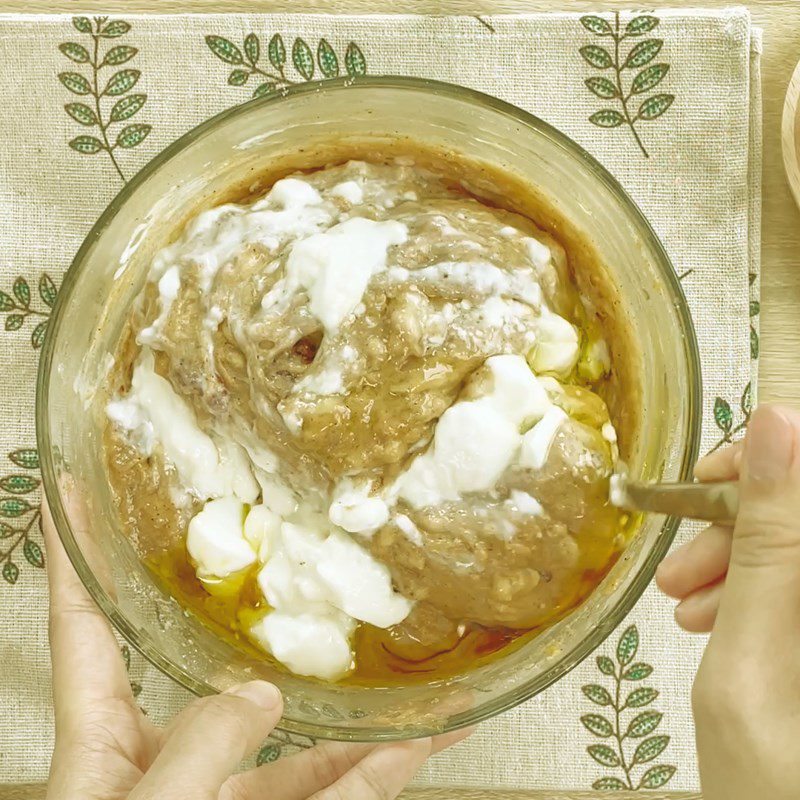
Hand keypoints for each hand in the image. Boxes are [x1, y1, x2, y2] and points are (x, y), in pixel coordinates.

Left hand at [42, 502, 471, 799]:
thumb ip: (195, 750)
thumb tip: (259, 694)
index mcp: (101, 745)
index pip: (87, 629)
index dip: (81, 560)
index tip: (78, 492)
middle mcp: (165, 764)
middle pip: (219, 680)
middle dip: (264, 631)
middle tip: (299, 576)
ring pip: (293, 749)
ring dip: (352, 720)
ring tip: (406, 676)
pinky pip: (327, 798)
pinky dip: (373, 777)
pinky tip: (415, 746)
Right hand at [656, 405, 799, 799]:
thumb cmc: (768, 784)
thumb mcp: (752, 655)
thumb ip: (770, 541)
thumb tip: (777, 424)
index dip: (770, 460)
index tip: (707, 475)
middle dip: (740, 526)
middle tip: (679, 568)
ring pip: (794, 550)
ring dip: (738, 563)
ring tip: (681, 602)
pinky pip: (791, 587)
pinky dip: (752, 592)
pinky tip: (710, 618)